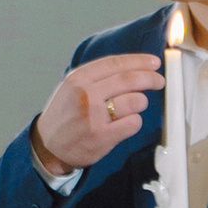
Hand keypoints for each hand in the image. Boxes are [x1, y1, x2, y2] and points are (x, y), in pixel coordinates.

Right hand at [36, 51, 165, 174]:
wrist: (48, 146)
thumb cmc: (64, 115)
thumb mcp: (71, 87)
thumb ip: (97, 76)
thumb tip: (132, 66)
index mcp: (78, 79)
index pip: (116, 63)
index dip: (139, 61)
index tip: (153, 63)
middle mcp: (86, 95)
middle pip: (129, 79)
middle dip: (150, 78)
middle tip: (158, 81)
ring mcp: (94, 116)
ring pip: (135, 101)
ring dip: (141, 102)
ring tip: (136, 105)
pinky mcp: (102, 136)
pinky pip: (133, 123)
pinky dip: (135, 121)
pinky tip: (128, 122)